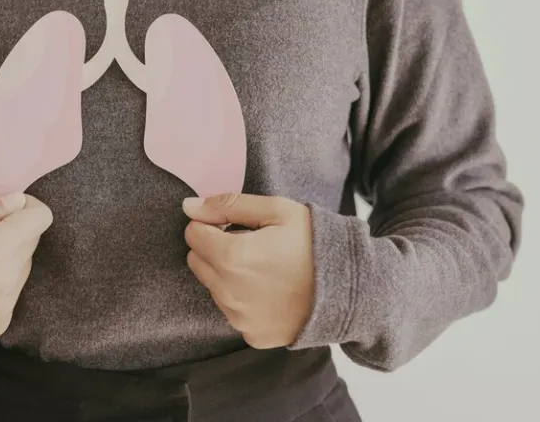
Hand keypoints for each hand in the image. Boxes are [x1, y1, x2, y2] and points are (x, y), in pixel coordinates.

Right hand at [0, 194, 52, 345]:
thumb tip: (16, 200)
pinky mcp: (1, 322)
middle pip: (31, 241)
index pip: (39, 218)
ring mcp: (5, 304)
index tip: (8, 208)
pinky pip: (12, 291)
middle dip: (12, 231)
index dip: (27, 207)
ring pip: (23, 265)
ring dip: (6, 257)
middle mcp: (5, 280)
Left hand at [183, 194, 313, 348]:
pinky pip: (232, 311)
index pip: (193, 233)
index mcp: (231, 256)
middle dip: (215, 249)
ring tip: (265, 268)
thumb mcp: (277, 210)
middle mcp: (228, 292)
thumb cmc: (314, 243)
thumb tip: (188, 206)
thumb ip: (228, 205)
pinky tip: (271, 291)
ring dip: (228, 274)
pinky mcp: (251, 334)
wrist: (350, 289)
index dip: (212, 224)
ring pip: (213, 287)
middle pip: (197, 261)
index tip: (236, 225)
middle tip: (250, 244)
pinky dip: (243, 299)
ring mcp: (239, 317)